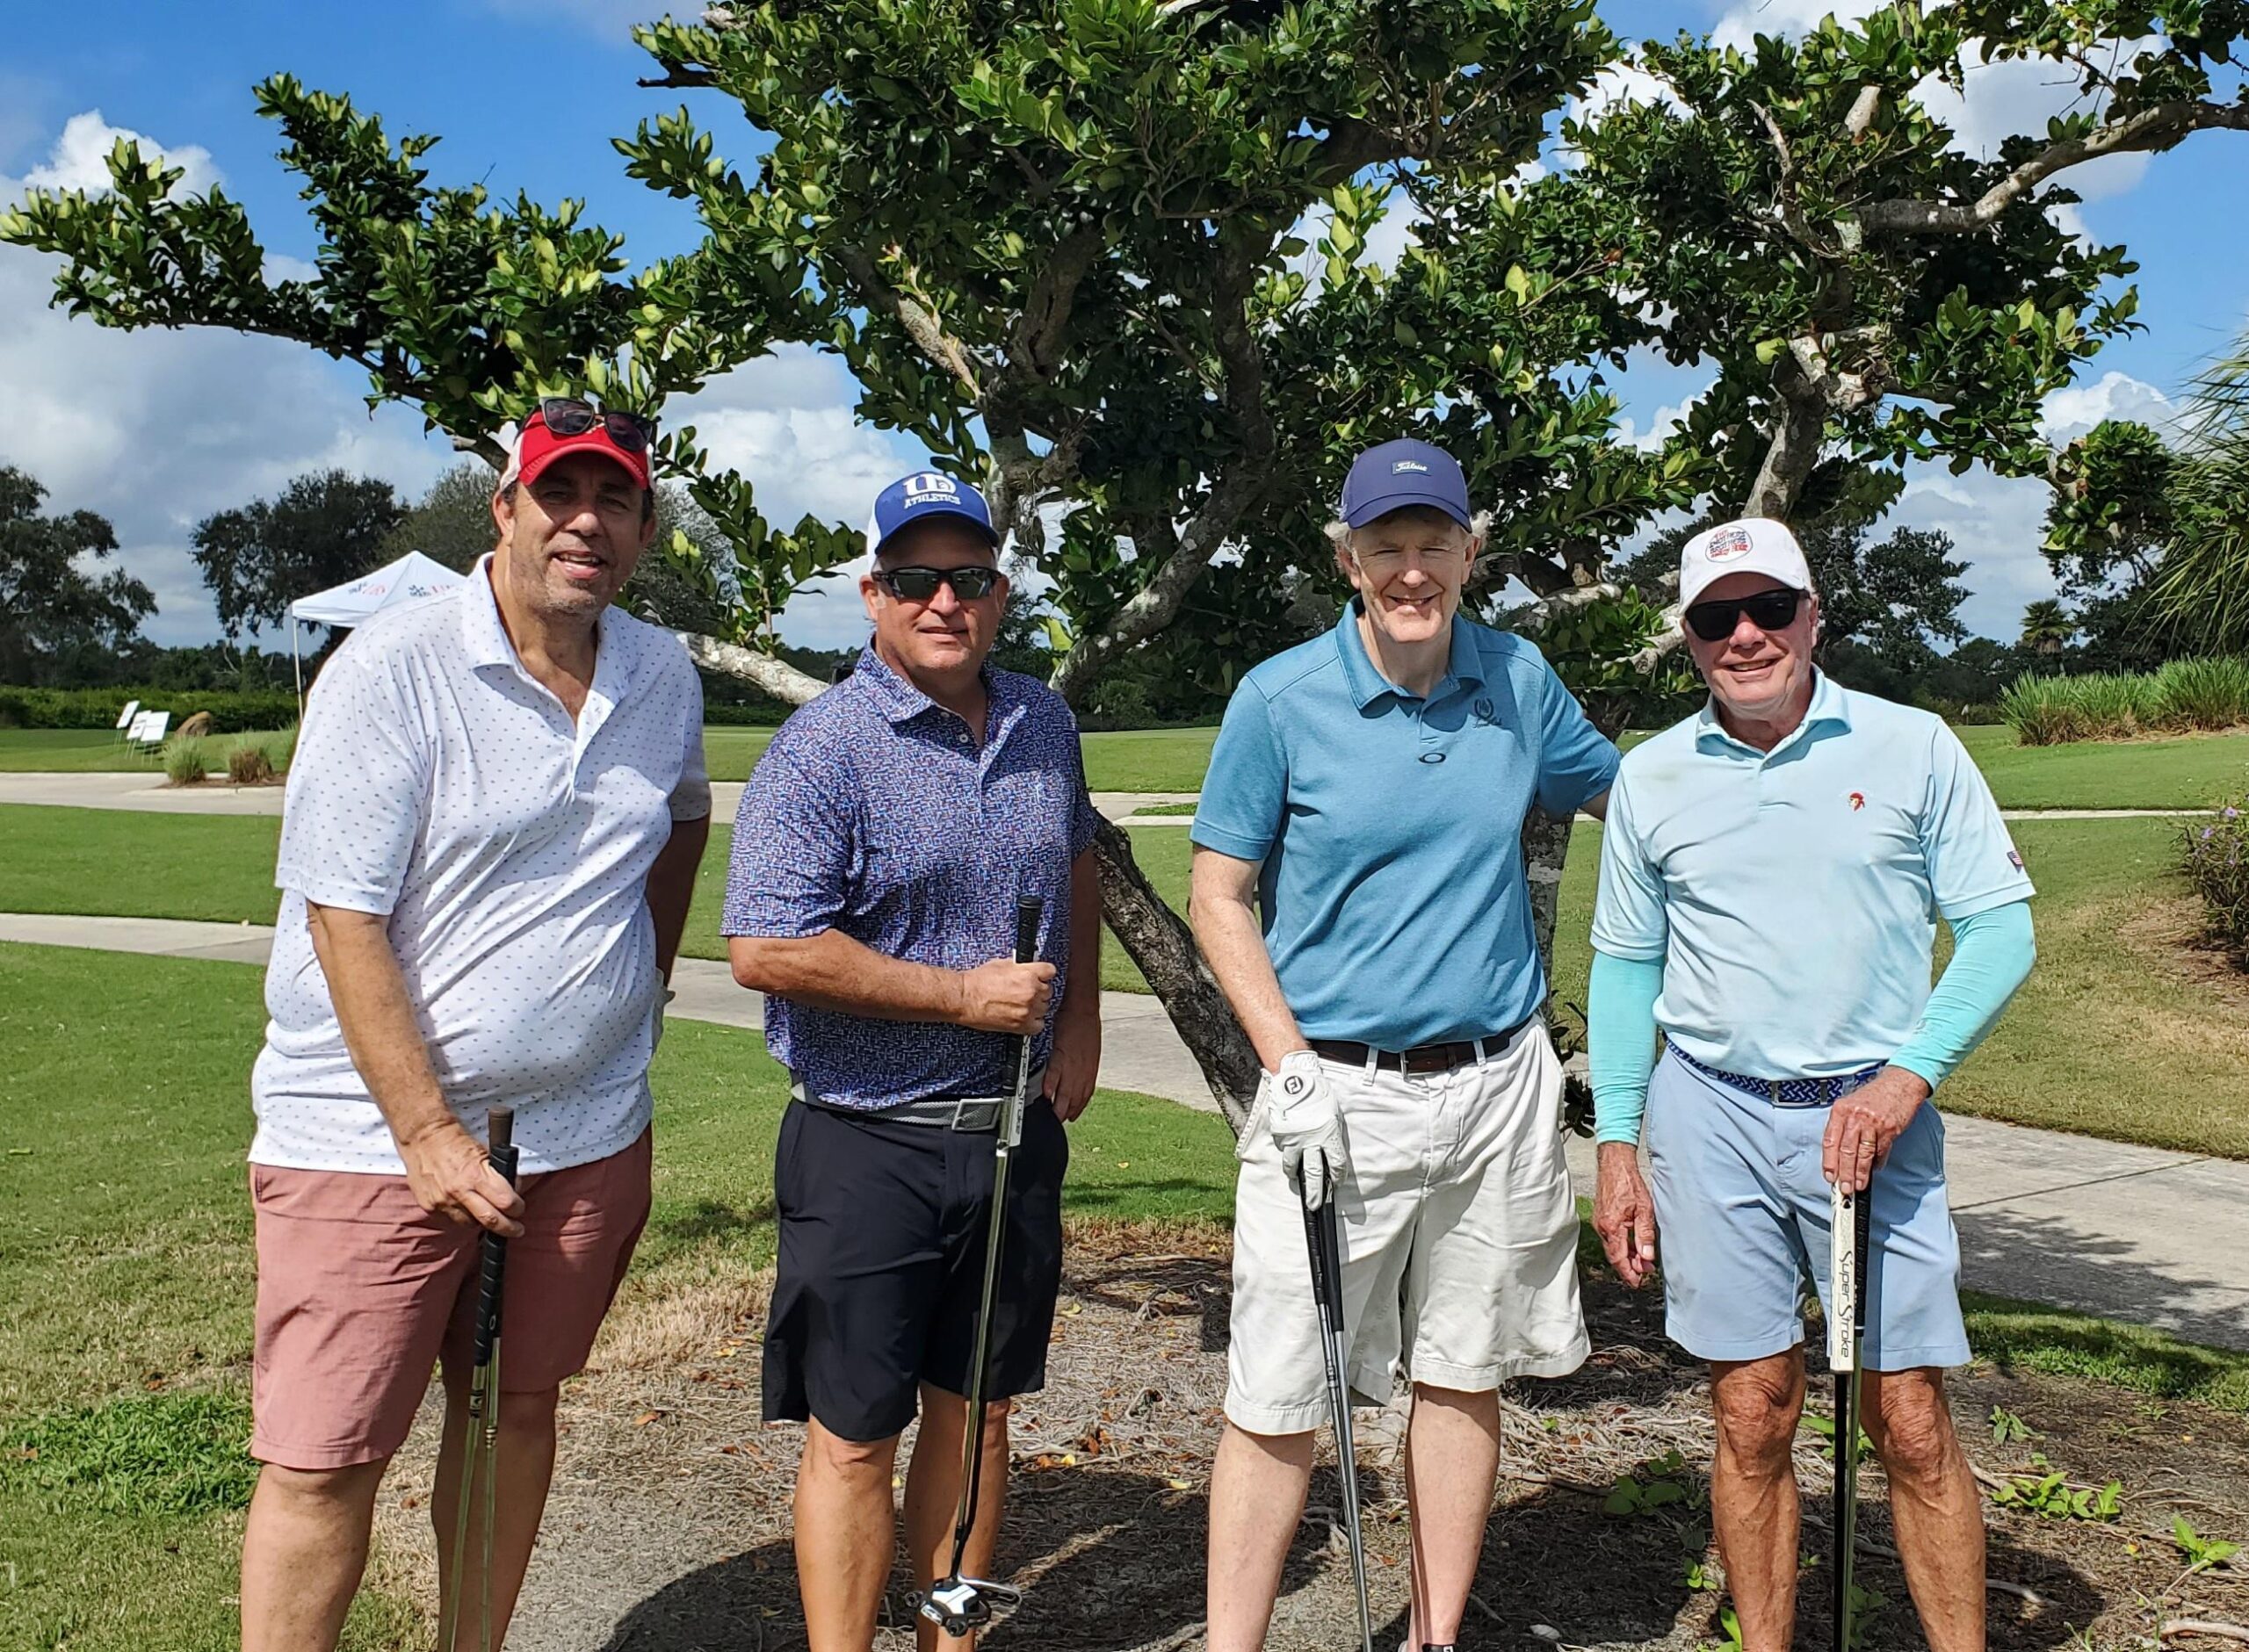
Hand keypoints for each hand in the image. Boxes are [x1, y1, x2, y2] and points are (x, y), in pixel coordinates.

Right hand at [397, 1117, 524, 1236]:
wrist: (423, 1137)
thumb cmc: (456, 1141)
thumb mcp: (485, 1152)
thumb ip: (499, 1174)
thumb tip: (513, 1191)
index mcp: (476, 1174)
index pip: (506, 1202)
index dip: (517, 1208)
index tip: (520, 1210)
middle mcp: (459, 1191)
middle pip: (491, 1221)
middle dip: (508, 1228)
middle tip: (516, 1230)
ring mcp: (443, 1202)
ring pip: (470, 1224)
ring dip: (481, 1221)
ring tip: (486, 1212)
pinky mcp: (430, 1207)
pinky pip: (452, 1219)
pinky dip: (462, 1215)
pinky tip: (465, 1206)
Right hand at [956, 957, 1056, 1034]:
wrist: (964, 998)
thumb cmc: (978, 981)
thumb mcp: (1002, 964)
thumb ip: (1021, 967)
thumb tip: (1029, 969)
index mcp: (1028, 973)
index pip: (1050, 971)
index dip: (1044, 974)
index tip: (1040, 977)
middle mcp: (1031, 991)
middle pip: (1048, 991)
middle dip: (1038, 991)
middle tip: (1025, 992)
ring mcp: (1028, 1009)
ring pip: (1045, 1008)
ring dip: (1036, 1006)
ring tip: (1021, 1005)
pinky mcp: (1022, 1025)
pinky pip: (1039, 1025)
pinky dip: (1033, 1023)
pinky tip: (1024, 1017)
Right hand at [1043, 998, 1100, 1122]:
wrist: (1083, 1008)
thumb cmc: (1085, 1025)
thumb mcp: (1090, 1049)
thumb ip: (1084, 1065)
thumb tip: (1078, 1074)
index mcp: (1090, 1067)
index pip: (1085, 1093)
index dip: (1078, 1107)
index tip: (1072, 1116)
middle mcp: (1083, 1067)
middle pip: (1075, 1095)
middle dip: (1067, 1110)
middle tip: (1059, 1121)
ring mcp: (1072, 1061)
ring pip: (1066, 1088)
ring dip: (1059, 1104)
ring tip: (1052, 1115)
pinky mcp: (1061, 1052)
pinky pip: (1055, 1072)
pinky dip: (1051, 1084)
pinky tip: (1047, 1094)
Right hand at [1266, 1050, 1347, 1210]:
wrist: (1297, 1081)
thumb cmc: (1320, 1095)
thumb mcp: (1334, 1115)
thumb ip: (1333, 1135)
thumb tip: (1331, 1151)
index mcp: (1329, 1135)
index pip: (1336, 1164)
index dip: (1338, 1176)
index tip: (1337, 1182)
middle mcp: (1312, 1142)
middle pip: (1315, 1174)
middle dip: (1315, 1192)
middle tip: (1314, 1206)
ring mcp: (1294, 1140)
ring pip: (1293, 1165)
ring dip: (1295, 1173)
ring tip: (1295, 1177)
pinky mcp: (1281, 1135)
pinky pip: (1284, 1148)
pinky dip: (1287, 1150)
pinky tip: (1289, 1146)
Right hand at [1593, 1142, 1657, 1288]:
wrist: (1615, 1165)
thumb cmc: (1630, 1184)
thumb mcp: (1645, 1210)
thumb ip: (1645, 1235)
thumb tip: (1646, 1258)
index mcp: (1612, 1228)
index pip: (1619, 1259)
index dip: (1629, 1273)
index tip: (1638, 1283)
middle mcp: (1602, 1228)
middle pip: (1614, 1256)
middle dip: (1629, 1267)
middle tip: (1646, 1272)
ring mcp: (1600, 1223)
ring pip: (1613, 1248)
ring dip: (1626, 1256)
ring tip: (1643, 1260)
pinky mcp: (1601, 1218)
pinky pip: (1611, 1238)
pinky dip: (1622, 1246)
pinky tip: (1633, 1245)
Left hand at [1822, 1066, 1931, 1191]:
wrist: (1899, 1083)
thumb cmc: (1873, 1096)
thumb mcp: (1851, 1105)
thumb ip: (1843, 1127)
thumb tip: (1838, 1156)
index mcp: (1840, 1110)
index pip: (1829, 1140)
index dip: (1829, 1161)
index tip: (1829, 1176)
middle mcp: (1855, 1116)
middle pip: (1846, 1150)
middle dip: (1844, 1173)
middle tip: (1844, 1188)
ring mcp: (1873, 1123)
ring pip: (1863, 1154)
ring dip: (1860, 1173)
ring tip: (1857, 1185)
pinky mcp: (1890, 1129)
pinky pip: (1881, 1151)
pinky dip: (1877, 1163)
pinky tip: (1874, 1170)